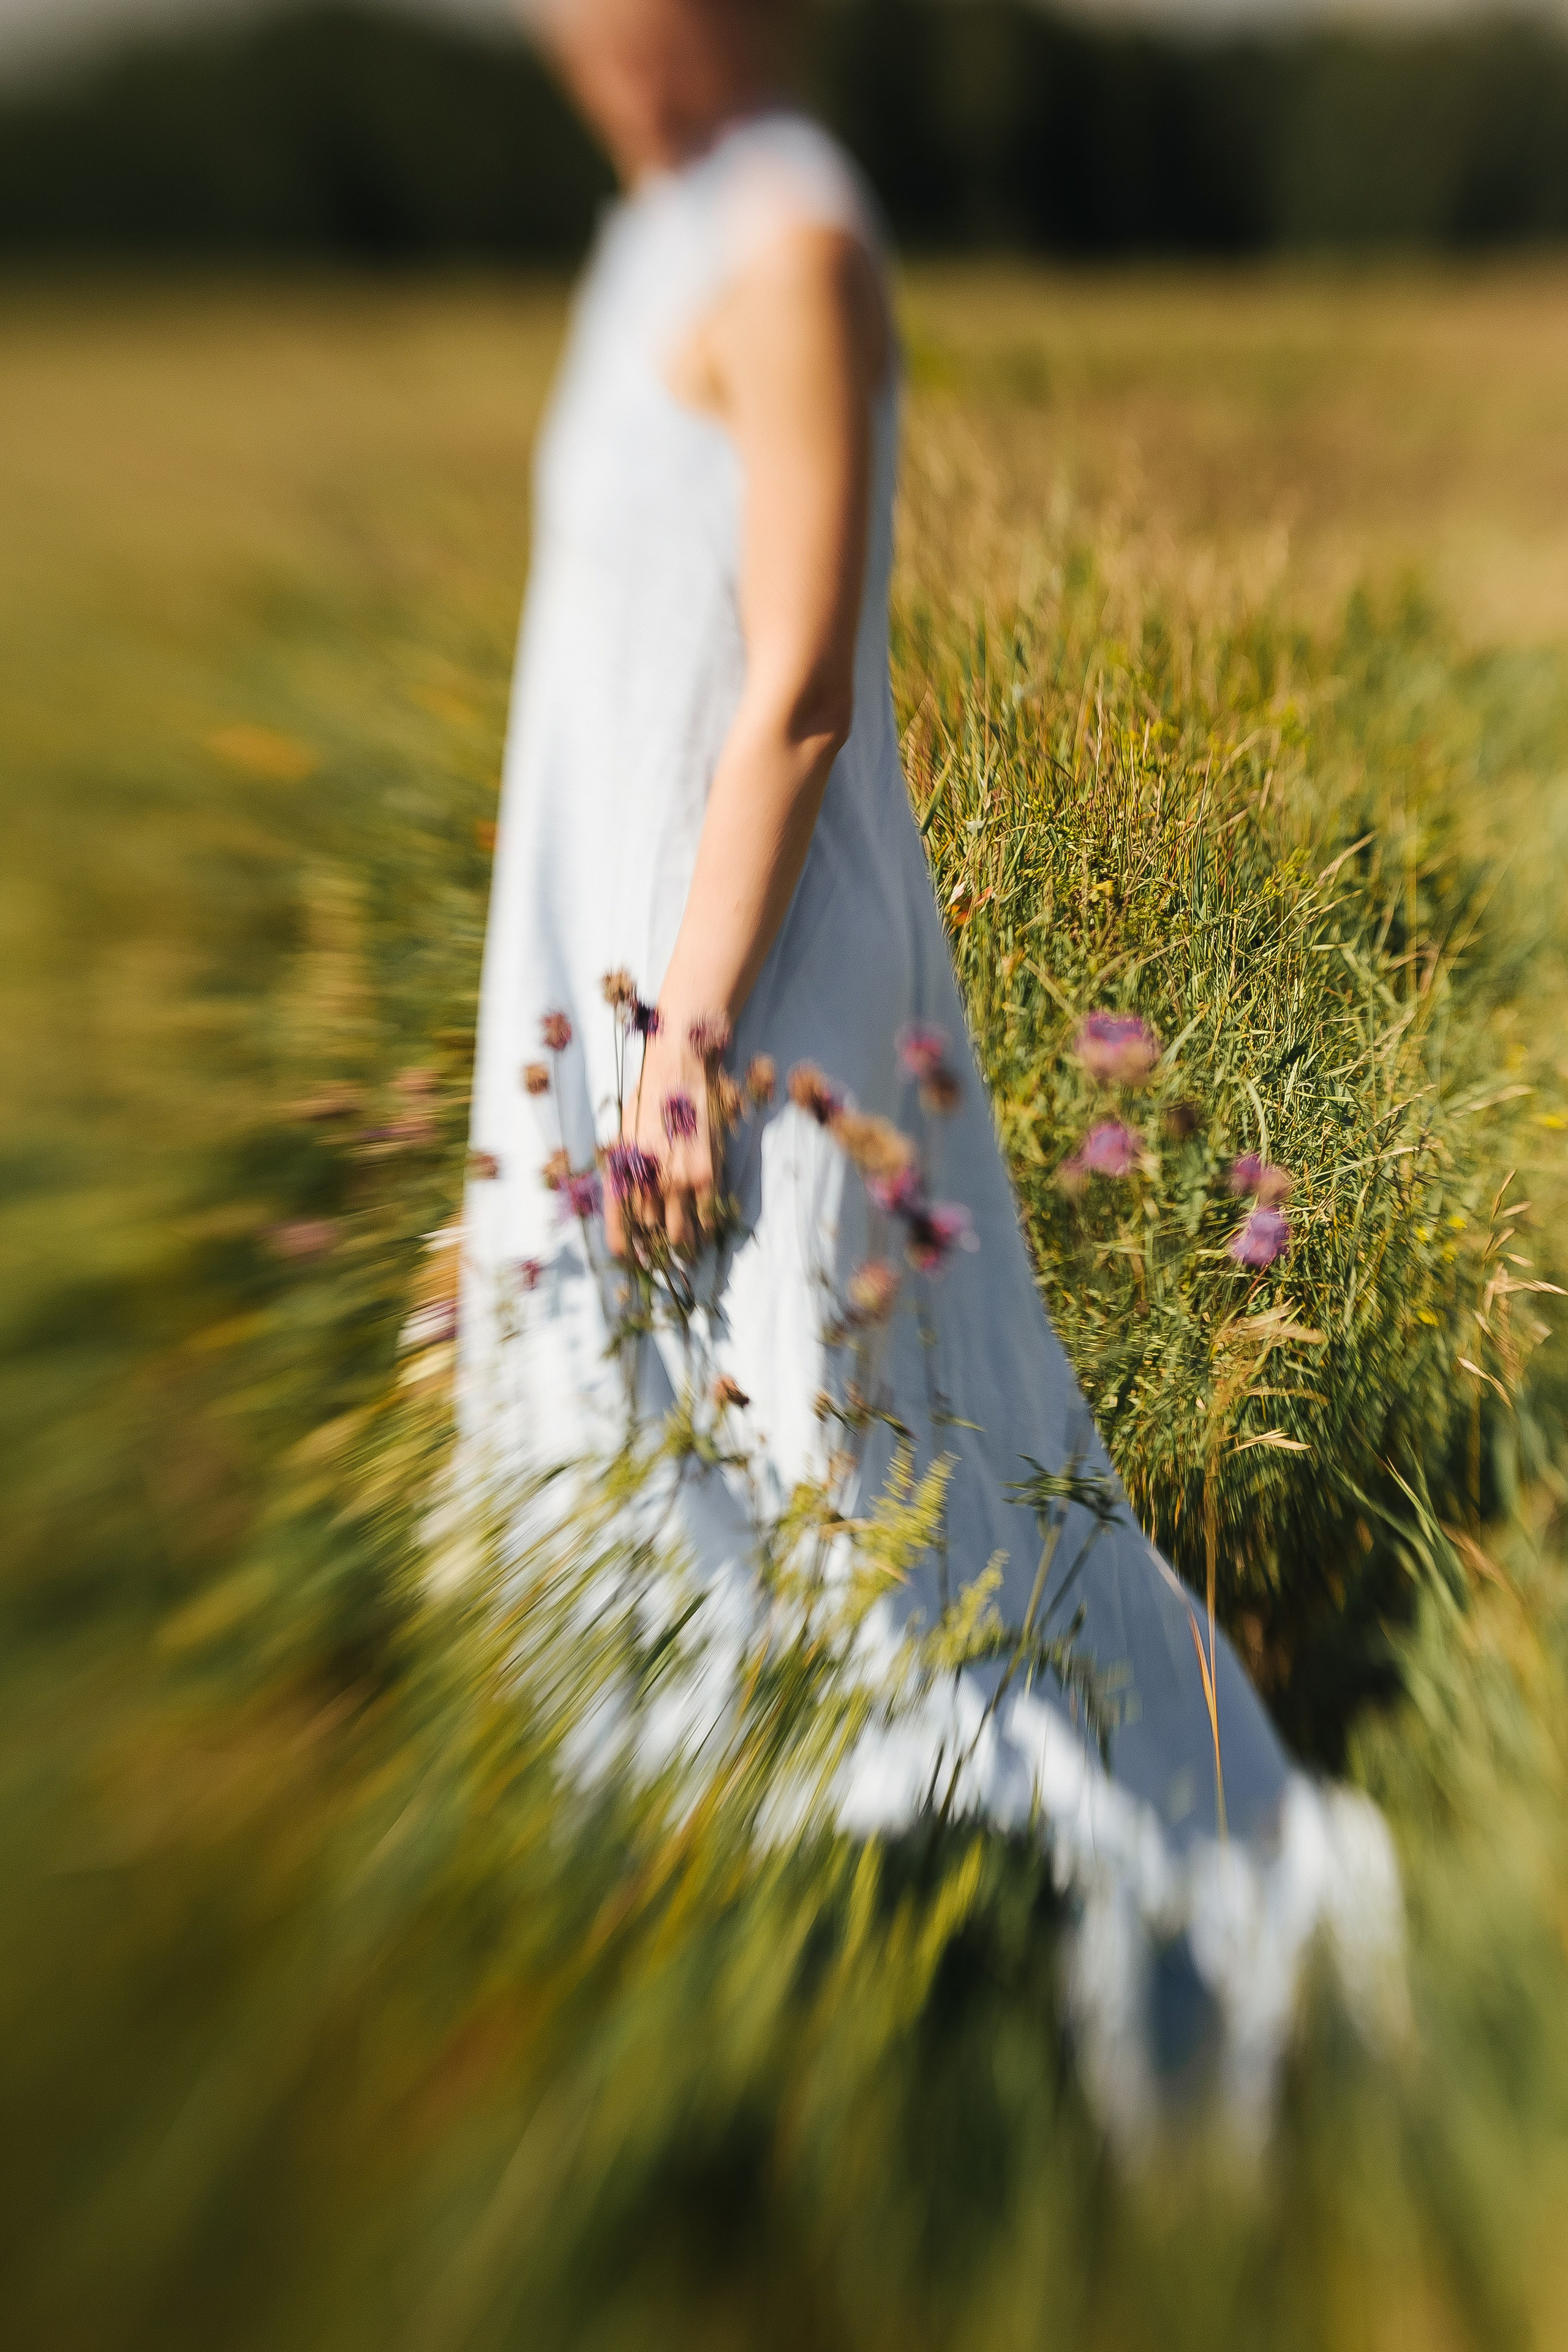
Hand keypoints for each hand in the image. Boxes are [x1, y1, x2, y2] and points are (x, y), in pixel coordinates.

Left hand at [606, 1016, 717, 1257]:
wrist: (677, 1069)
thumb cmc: (646, 1098)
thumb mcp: (623, 1134)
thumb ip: (625, 1170)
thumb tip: (629, 1201)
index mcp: (622, 1172)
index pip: (618, 1223)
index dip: (624, 1247)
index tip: (630, 1261)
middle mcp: (647, 1182)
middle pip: (649, 1230)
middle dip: (655, 1241)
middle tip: (663, 1250)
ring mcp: (677, 1181)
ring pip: (678, 1232)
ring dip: (682, 1242)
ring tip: (686, 1250)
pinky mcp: (705, 1175)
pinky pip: (706, 1215)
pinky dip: (706, 1225)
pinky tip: (706, 1227)